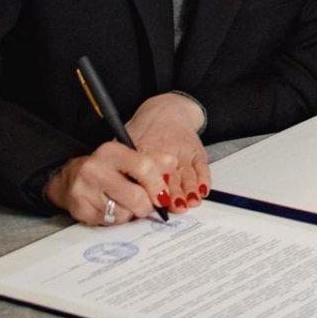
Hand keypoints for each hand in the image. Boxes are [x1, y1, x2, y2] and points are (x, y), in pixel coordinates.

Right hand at [44, 142, 175, 225]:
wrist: (70, 178)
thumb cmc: (108, 167)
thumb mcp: (128, 157)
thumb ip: (153, 160)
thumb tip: (172, 164)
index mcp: (111, 151)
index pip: (143, 167)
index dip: (158, 184)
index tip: (163, 195)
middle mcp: (94, 169)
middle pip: (135, 196)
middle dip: (146, 205)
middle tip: (147, 205)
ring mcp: (84, 191)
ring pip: (123, 213)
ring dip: (131, 212)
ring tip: (125, 203)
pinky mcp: (79, 210)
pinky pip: (110, 222)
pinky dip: (116, 218)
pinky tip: (112, 208)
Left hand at [126, 92, 209, 212]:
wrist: (167, 111)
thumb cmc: (144, 132)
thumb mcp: (127, 141)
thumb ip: (121, 163)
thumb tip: (112, 190)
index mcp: (145, 147)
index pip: (148, 169)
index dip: (152, 186)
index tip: (153, 201)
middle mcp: (166, 149)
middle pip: (170, 173)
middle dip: (174, 191)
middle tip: (175, 206)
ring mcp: (183, 150)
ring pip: (187, 172)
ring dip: (190, 188)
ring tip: (191, 202)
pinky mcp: (196, 151)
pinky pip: (202, 166)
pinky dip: (204, 179)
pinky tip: (203, 191)